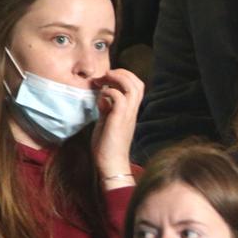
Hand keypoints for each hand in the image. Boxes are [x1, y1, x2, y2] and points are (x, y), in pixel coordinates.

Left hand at [90, 68, 143, 186]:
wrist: (110, 164)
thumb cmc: (107, 146)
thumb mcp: (106, 122)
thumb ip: (106, 109)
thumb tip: (103, 97)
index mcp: (131, 111)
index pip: (136, 86)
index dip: (123, 77)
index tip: (105, 79)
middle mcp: (132, 110)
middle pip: (137, 82)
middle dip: (121, 73)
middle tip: (104, 75)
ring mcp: (128, 114)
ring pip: (132, 86)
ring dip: (117, 78)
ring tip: (103, 80)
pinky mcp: (119, 119)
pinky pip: (119, 97)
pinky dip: (109, 92)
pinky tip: (100, 99)